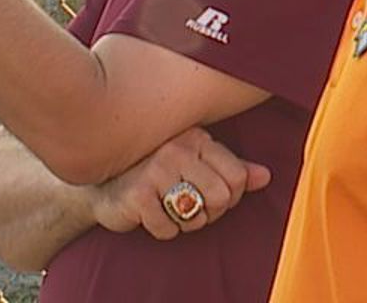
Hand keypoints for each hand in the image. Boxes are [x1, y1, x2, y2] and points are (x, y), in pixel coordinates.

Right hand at [88, 127, 271, 240]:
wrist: (100, 185)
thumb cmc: (153, 174)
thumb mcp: (195, 165)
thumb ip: (231, 169)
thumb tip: (266, 176)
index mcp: (196, 137)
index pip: (238, 177)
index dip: (229, 197)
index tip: (208, 195)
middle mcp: (178, 147)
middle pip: (222, 198)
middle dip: (208, 213)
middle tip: (186, 205)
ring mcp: (157, 168)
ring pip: (198, 216)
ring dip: (185, 223)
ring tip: (167, 208)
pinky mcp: (139, 193)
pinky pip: (169, 229)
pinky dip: (162, 230)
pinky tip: (148, 213)